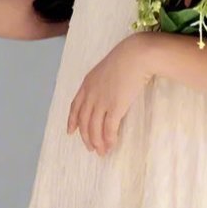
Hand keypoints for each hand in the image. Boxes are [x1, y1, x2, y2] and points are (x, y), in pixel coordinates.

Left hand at [67, 35, 154, 154]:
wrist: (136, 55)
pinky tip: (111, 145)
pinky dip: (108, 139)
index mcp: (87, 84)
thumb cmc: (126, 58)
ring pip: (94, 127)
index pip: (75, 107)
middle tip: (90, 147)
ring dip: (97, 142)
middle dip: (86, 137)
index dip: (72, 121)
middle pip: (83, 121)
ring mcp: (102, 101)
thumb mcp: (107, 68)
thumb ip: (102, 82)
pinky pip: (109, 128)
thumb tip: (108, 92)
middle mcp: (91, 94)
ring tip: (101, 151)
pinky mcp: (115, 107)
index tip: (70, 132)